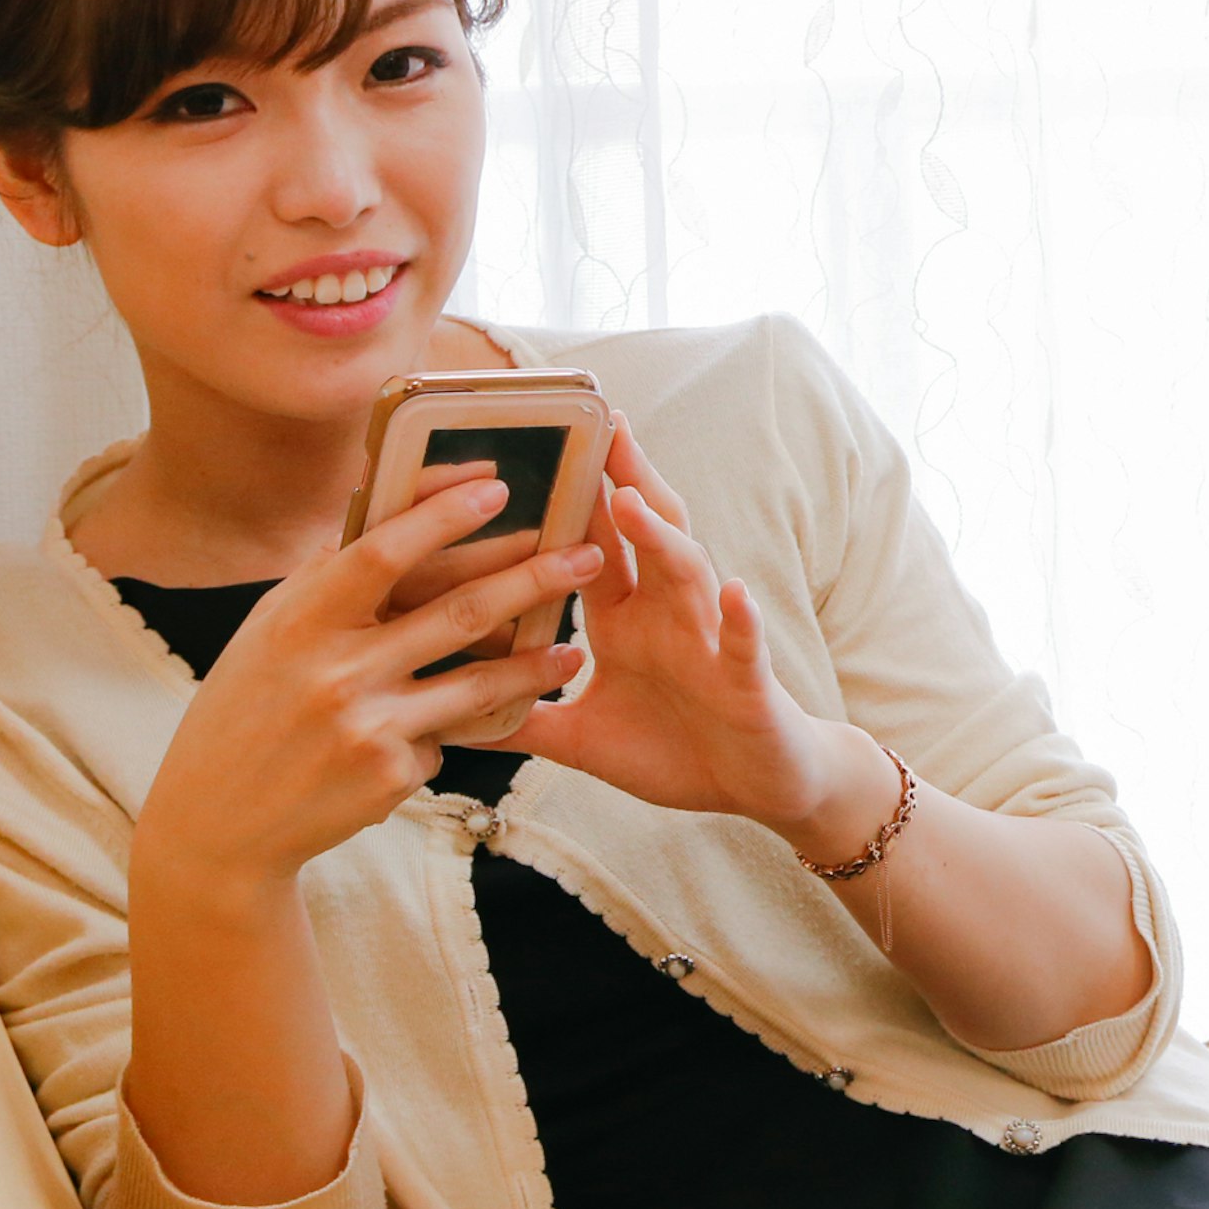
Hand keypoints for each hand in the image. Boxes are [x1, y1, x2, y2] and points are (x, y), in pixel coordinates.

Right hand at [132, 469, 605, 891]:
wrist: (217, 825)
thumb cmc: (247, 709)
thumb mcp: (270, 633)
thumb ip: (329, 580)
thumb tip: (386, 500)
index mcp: (299, 621)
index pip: (383, 553)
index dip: (443, 515)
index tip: (498, 486)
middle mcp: (335, 672)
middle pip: (457, 614)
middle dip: (534, 580)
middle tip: (588, 556)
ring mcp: (367, 728)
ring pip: (479, 686)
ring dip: (536, 665)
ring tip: (574, 651)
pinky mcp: (391, 778)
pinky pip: (446, 739)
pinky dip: (453, 730)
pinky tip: (455, 736)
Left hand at [502, 415, 883, 848]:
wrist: (759, 785)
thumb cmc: (678, 751)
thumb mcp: (584, 740)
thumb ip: (527, 720)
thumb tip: (449, 721)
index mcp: (626, 621)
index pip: (592, 547)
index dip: (570, 500)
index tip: (533, 446)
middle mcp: (668, 616)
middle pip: (646, 532)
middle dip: (623, 477)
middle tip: (597, 422)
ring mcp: (710, 642)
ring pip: (688, 574)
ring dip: (660, 536)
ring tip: (630, 497)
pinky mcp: (748, 682)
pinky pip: (744, 646)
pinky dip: (741, 620)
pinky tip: (735, 593)